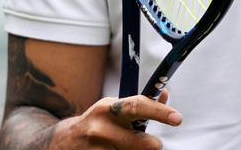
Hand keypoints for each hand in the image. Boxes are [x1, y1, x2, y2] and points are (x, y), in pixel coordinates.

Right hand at [51, 92, 180, 148]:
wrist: (63, 142)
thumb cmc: (97, 123)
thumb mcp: (114, 109)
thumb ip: (139, 104)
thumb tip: (165, 95)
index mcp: (109, 109)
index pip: (138, 106)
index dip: (160, 112)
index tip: (177, 118)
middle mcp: (102, 129)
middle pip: (142, 144)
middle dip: (152, 146)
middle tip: (151, 144)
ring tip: (121, 146)